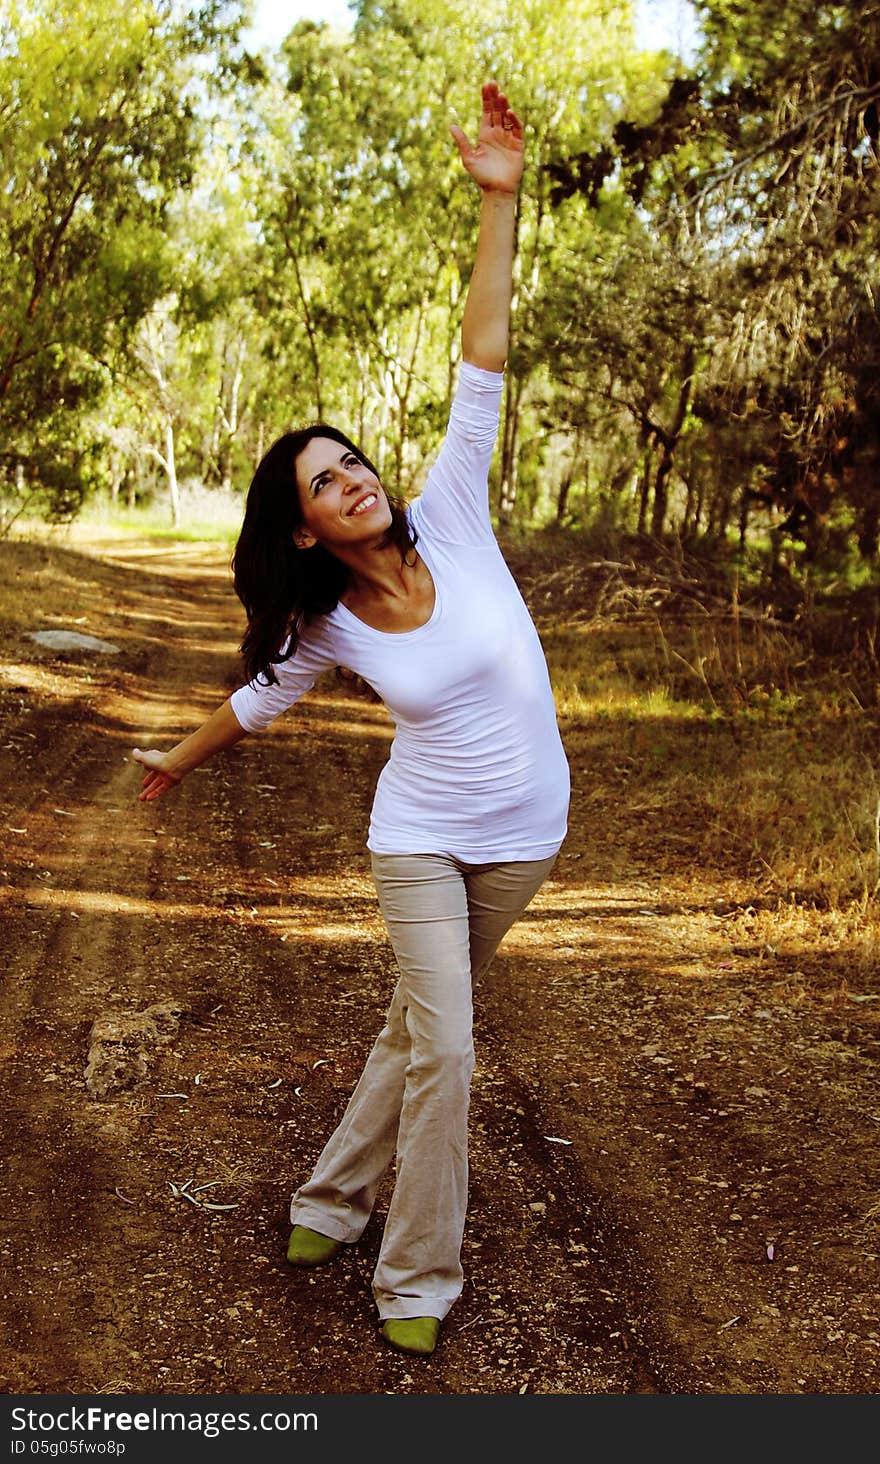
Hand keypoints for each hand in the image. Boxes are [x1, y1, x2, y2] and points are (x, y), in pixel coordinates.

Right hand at [132, 747, 181, 802]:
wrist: (174, 766)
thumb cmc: (159, 760)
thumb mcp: (145, 758)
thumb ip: (138, 756)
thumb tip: (134, 751)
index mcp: (157, 760)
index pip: (151, 764)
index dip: (147, 766)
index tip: (145, 767)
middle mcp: (162, 768)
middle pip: (154, 776)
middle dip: (148, 781)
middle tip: (143, 785)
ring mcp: (167, 776)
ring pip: (157, 785)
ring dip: (149, 791)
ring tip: (141, 799)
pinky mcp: (171, 783)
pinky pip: (162, 789)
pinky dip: (155, 794)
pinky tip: (148, 799)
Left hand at [450, 80, 523, 195]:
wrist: (497, 191)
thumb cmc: (482, 177)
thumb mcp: (469, 158)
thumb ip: (462, 142)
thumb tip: (452, 125)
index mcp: (485, 135)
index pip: (487, 112)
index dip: (486, 99)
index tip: (486, 85)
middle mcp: (497, 134)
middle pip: (497, 111)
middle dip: (495, 97)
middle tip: (492, 83)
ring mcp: (508, 138)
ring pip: (507, 117)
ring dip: (504, 106)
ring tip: (501, 94)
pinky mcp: (518, 145)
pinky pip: (517, 129)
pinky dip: (514, 121)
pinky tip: (509, 113)